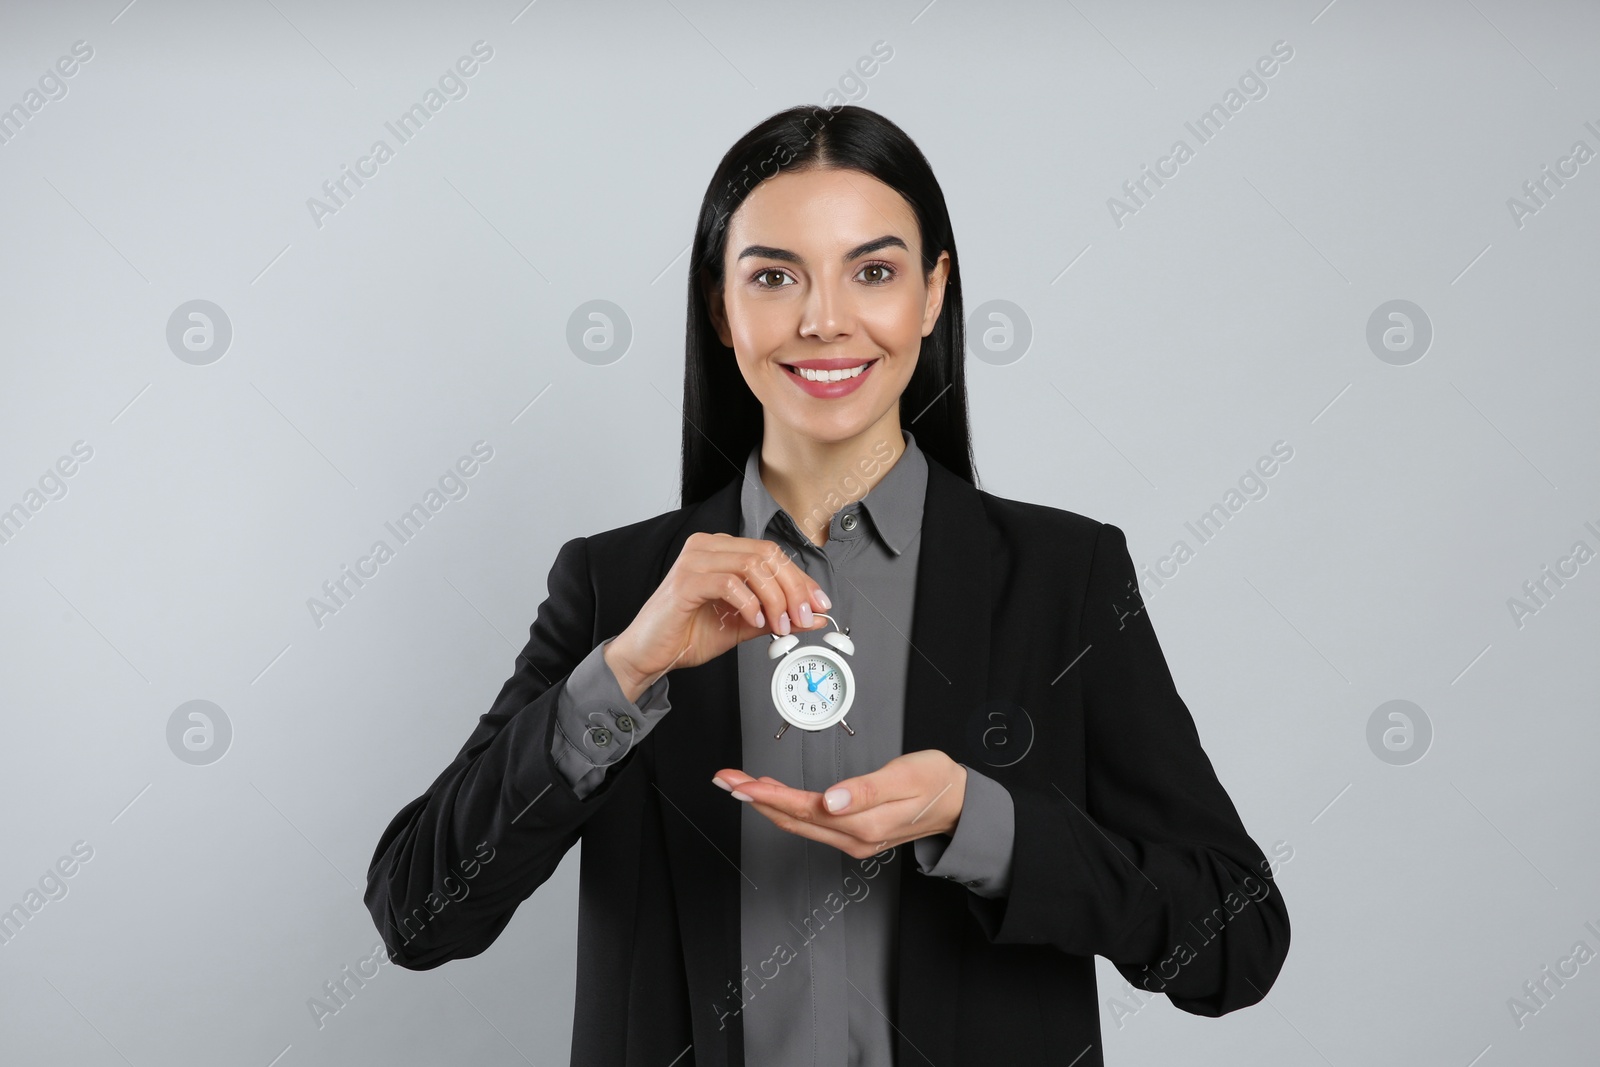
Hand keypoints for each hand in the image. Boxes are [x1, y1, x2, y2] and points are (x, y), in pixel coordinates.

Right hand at [605, 532, 830, 700]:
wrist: (650, 655)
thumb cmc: (687, 634)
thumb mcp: (745, 625)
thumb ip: (779, 617)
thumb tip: (815, 618)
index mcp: (723, 551)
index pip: (773, 554)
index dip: (801, 579)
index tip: (819, 605)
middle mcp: (709, 547)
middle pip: (768, 555)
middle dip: (793, 589)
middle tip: (803, 618)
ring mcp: (695, 560)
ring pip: (753, 565)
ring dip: (775, 598)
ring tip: (779, 625)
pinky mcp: (686, 580)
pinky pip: (730, 583)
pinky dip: (750, 604)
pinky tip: (755, 622)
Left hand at [711, 750, 967, 860]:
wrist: (959, 803)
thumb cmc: (935, 782)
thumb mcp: (906, 776)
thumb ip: (866, 790)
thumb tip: (832, 801)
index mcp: (863, 822)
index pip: (804, 807)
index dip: (768, 795)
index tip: (741, 783)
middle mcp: (854, 837)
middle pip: (792, 819)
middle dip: (754, 799)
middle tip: (725, 779)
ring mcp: (853, 839)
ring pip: (798, 823)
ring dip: (766, 804)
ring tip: (740, 784)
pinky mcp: (855, 834)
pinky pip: (811, 823)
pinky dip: (787, 807)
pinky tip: (774, 795)